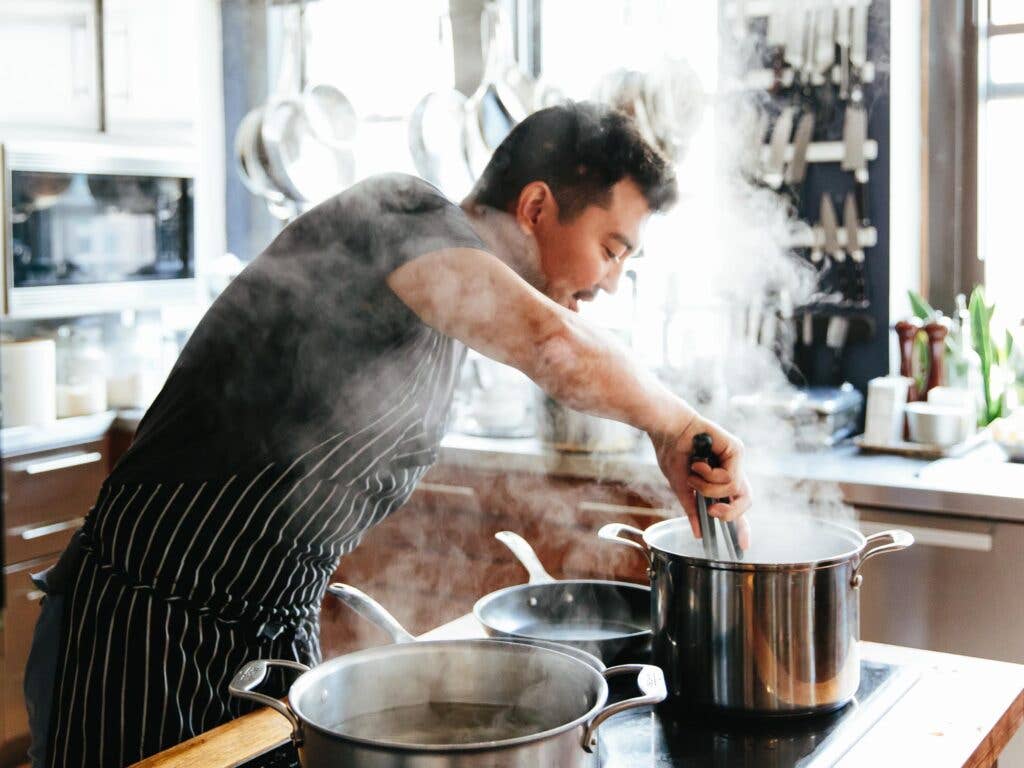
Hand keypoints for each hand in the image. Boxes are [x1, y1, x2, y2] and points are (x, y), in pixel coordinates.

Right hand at [651, 412, 751, 548]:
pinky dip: (709, 476)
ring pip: (733, 491)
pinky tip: (699, 463)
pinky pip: (729, 478)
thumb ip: (692, 508)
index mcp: (719, 479)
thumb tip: (698, 533)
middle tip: (713, 512)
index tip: (743, 546)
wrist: (667, 429)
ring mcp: (736, 460)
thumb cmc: (671, 451)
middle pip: (745, 501)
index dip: (741, 526)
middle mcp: (732, 469)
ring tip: (694, 473)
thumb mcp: (681, 486)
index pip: (736, 505)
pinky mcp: (736, 450)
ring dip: (708, 488)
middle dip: (731, 513)